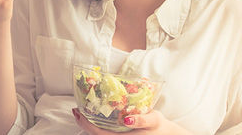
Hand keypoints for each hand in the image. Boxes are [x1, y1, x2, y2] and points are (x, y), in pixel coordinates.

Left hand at [72, 108, 191, 134]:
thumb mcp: (154, 120)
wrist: (166, 134)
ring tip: (81, 111)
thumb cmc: (160, 127)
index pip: (98, 134)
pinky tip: (93, 116)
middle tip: (76, 109)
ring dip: (87, 124)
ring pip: (98, 134)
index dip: (85, 124)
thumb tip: (127, 119)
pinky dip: (95, 125)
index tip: (78, 112)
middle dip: (83, 123)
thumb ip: (142, 120)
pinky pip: (104, 132)